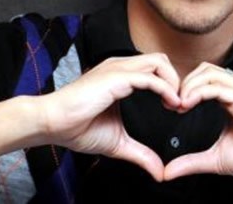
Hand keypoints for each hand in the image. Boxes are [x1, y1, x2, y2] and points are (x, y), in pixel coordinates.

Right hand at [37, 53, 179, 180]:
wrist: (52, 123)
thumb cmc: (77, 128)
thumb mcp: (117, 143)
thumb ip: (141, 154)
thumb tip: (159, 172)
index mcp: (121, 76)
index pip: (155, 68)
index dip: (171, 85)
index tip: (176, 108)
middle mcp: (121, 67)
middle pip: (161, 60)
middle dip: (177, 80)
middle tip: (180, 105)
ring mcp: (118, 69)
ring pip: (159, 62)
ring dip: (174, 82)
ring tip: (177, 105)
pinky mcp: (116, 78)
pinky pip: (150, 77)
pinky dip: (166, 89)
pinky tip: (171, 104)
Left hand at [163, 63, 232, 181]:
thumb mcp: (217, 159)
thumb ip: (192, 161)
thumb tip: (168, 172)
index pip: (205, 77)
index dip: (185, 88)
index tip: (172, 107)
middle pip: (205, 69)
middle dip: (183, 83)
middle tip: (171, 104)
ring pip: (209, 73)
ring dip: (188, 86)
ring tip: (178, 105)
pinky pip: (217, 87)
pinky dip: (197, 92)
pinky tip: (187, 104)